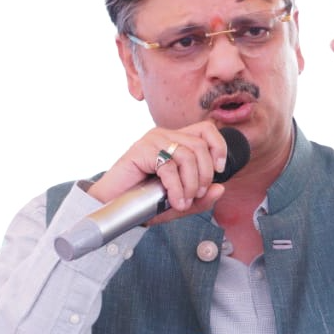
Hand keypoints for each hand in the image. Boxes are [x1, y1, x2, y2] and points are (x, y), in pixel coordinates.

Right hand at [87, 121, 227, 223]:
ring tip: (184, 202)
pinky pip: (168, 167)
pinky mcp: (141, 150)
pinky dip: (176, 188)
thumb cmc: (144, 200)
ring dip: (190, 183)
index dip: (218, 147)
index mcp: (176, 140)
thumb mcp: (180, 202)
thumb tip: (221, 189)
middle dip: (205, 174)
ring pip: (187, 155)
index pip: (206, 129)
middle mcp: (165, 135)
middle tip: (197, 194)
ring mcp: (152, 140)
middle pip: (200, 145)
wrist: (112, 204)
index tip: (219, 170)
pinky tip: (175, 202)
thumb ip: (201, 199)